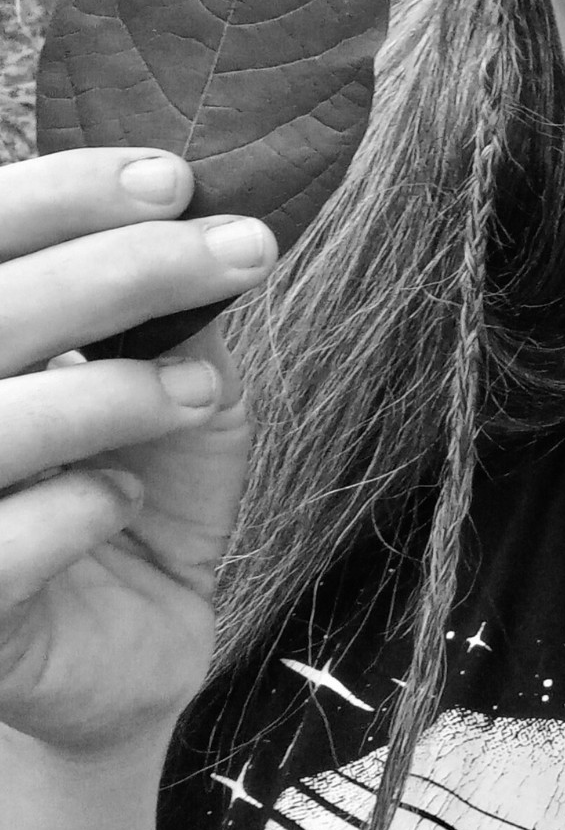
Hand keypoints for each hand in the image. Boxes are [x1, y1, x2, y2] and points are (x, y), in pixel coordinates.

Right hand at [0, 149, 276, 757]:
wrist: (132, 650)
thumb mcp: (173, 386)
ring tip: (200, 392)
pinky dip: (75, 512)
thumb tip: (205, 213)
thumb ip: (167, 314)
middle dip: (119, 269)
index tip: (173, 178)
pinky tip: (124, 504)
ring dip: (110, 392)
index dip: (60, 193)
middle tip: (238, 251)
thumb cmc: (137, 492)